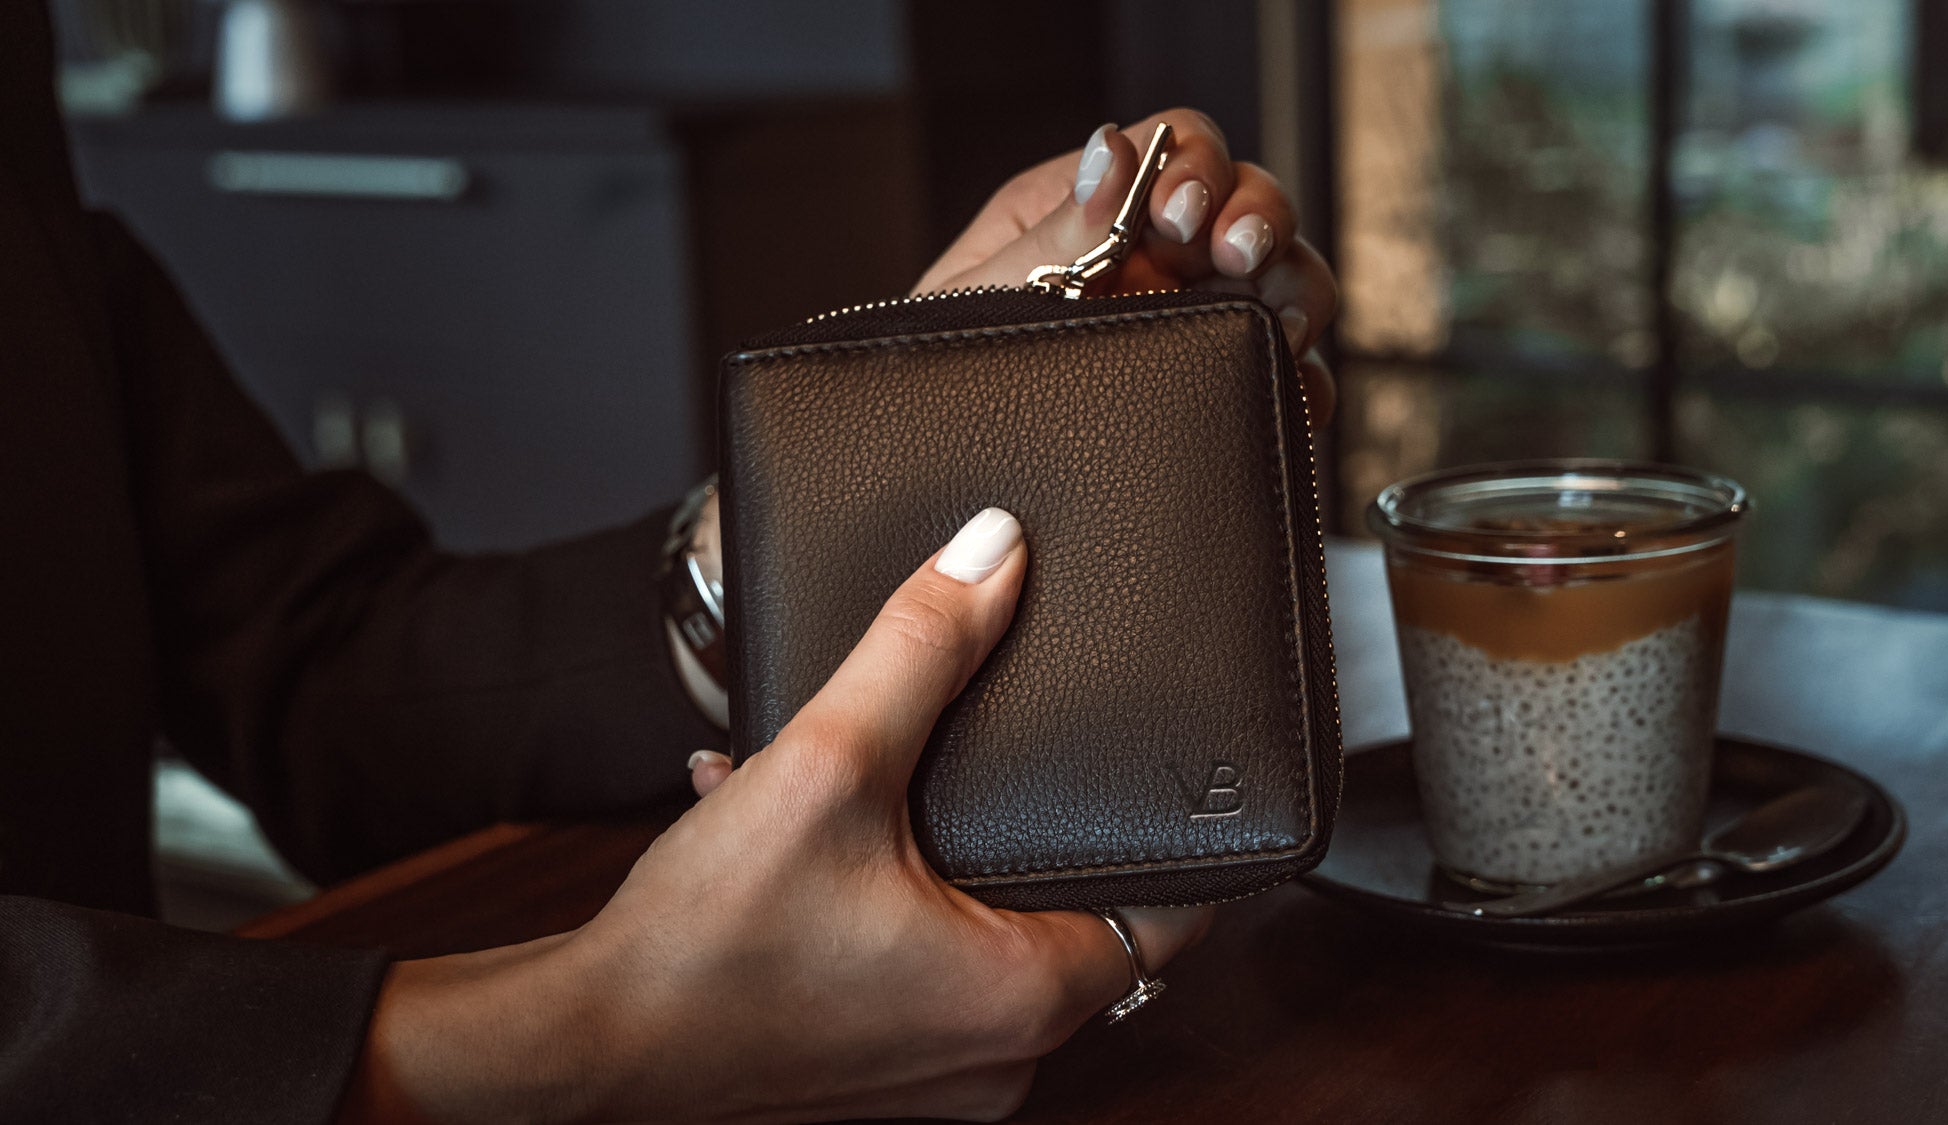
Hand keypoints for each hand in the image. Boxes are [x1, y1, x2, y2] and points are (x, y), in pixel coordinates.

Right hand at [342, 509, 1210, 1123]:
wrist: (576, 1053)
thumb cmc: (698, 951)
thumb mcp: (824, 766)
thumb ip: (920, 649)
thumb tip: (993, 552)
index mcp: (1025, 995)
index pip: (1180, 917)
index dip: (1185, 835)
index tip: (1179, 775)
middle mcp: (999, 1058)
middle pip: (1086, 923)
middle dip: (1046, 834)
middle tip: (1028, 764)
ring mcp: (935, 1079)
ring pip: (991, 943)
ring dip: (953, 863)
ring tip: (902, 792)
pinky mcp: (870, 1074)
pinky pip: (921, 972)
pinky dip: (890, 904)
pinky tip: (814, 839)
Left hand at [914, 109, 1337, 426]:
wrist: (938, 472)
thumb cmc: (936, 383)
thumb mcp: (977, 302)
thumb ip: (1049, 233)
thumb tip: (1110, 152)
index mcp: (1088, 210)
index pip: (1175, 146)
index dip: (1197, 166)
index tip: (1183, 212)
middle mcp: (1149, 256)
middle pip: (1245, 203)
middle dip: (1258, 222)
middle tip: (1241, 259)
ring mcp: (1188, 321)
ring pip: (1279, 281)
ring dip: (1292, 295)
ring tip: (1278, 329)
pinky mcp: (1213, 390)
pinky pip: (1283, 378)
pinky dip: (1299, 387)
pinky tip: (1289, 399)